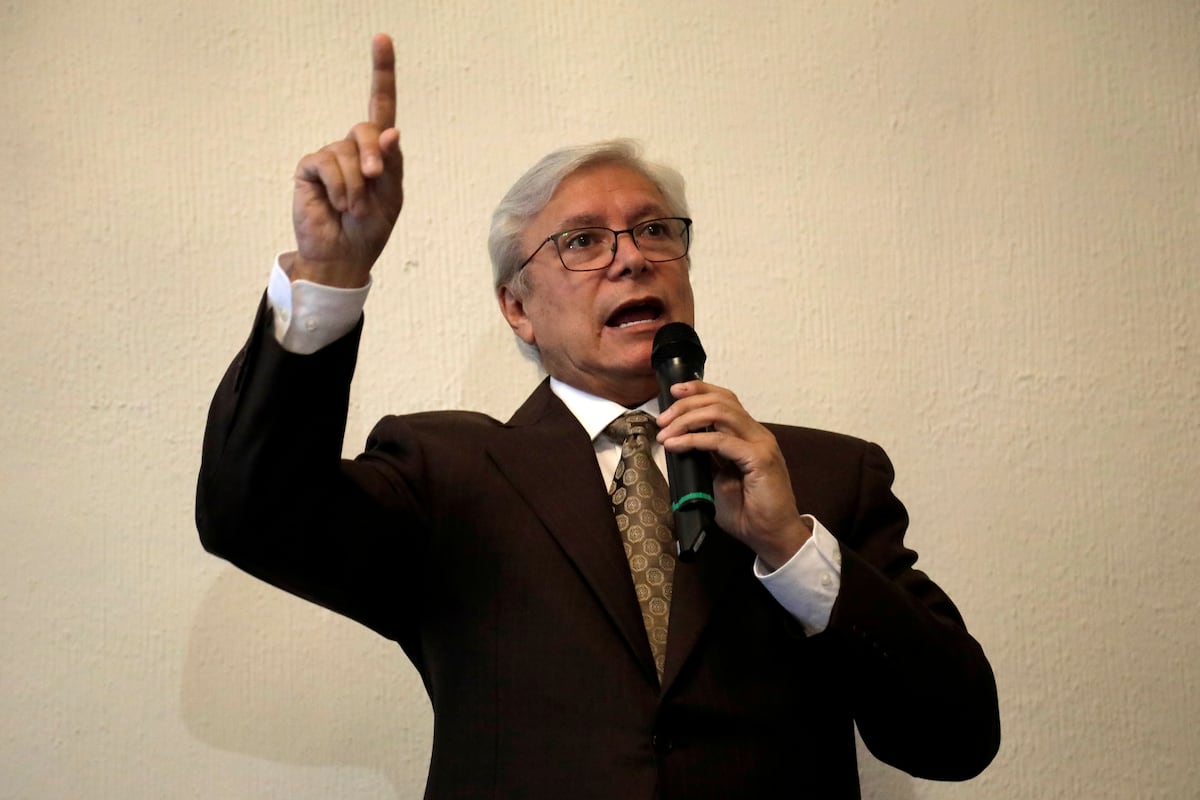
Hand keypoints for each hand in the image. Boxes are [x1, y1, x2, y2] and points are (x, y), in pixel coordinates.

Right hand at [288, 33, 403, 287]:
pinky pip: (327, 163)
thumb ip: (391, 163)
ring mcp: (329, 157)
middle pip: (365, 129)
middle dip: (374, 156)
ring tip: (354, 207)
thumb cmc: (370, 228)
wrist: (343, 256)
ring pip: (347, 153)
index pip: (380, 105)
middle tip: (375, 180)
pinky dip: (340, 186)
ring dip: (357, 185)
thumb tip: (390, 131)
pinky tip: (337, 204)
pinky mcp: (310, 168)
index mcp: (378, 151)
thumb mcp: (391, 196)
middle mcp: (353, 148)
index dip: (382, 72)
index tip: (381, 39)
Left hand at [656, 381, 811, 569]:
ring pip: (721, 413)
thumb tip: (679, 442)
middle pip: (721, 401)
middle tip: (662, 420)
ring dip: (687, 419)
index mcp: (749, 436)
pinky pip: (721, 440)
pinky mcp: (760, 458)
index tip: (673, 392)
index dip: (699, 390)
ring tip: (666, 432)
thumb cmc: (748, 513)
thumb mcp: (718, 479)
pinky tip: (677, 445)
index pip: (725, 400)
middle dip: (687, 404)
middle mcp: (757, 434)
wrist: (772, 537)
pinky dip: (695, 440)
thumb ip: (706, 459)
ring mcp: (761, 444)